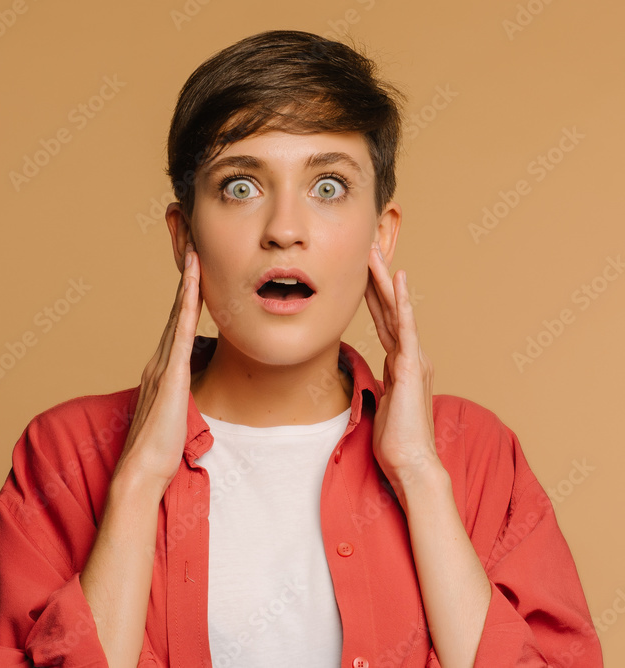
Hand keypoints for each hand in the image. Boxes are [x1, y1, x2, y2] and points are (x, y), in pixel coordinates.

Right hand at [113, 242, 202, 494]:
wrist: (141, 471)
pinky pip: (179, 332)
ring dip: (186, 280)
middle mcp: (158, 360)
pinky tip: (194, 284)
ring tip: (194, 249)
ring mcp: (162, 365)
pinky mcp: (169, 375)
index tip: (196, 265)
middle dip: (185, 275)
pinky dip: (186, 304)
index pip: (177, 322)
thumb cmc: (160, 450)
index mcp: (162, 368)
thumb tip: (195, 389)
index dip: (187, 292)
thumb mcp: (178, 414)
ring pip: (176, 313)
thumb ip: (184, 396)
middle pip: (175, 308)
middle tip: (191, 241)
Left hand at [364, 241, 441, 501]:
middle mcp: (409, 355)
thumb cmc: (395, 442)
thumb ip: (378, 388)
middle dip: (376, 277)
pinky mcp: (412, 366)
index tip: (361, 270)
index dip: (372, 294)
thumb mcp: (380, 406)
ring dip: (384, 279)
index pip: (382, 320)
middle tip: (367, 246)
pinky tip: (398, 280)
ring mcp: (412, 359)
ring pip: (395, 310)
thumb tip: (370, 383)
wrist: (411, 464)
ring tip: (375, 251)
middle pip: (388, 308)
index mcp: (400, 363)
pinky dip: (402, 302)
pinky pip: (405, 327)